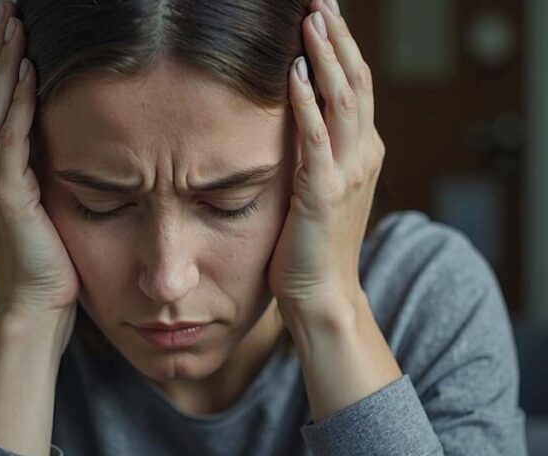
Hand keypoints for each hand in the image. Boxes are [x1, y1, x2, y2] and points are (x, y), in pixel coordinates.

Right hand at [0, 4, 79, 320]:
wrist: (37, 305)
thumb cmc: (46, 257)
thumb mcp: (40, 201)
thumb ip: (36, 167)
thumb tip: (55, 132)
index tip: (11, 26)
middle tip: (9, 10)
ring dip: (4, 65)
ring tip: (15, 26)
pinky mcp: (6, 197)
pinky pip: (9, 140)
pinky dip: (16, 104)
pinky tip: (27, 73)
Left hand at [269, 0, 385, 326]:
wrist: (322, 291)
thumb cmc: (313, 240)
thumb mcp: (323, 185)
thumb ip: (318, 148)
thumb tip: (296, 112)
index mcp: (364, 150)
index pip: (356, 86)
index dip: (343, 47)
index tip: (325, 13)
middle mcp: (364, 154)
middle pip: (355, 82)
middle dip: (338, 38)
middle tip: (320, 1)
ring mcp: (348, 172)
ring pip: (343, 101)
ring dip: (327, 58)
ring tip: (312, 20)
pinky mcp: (324, 192)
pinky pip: (316, 139)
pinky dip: (306, 104)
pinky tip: (295, 74)